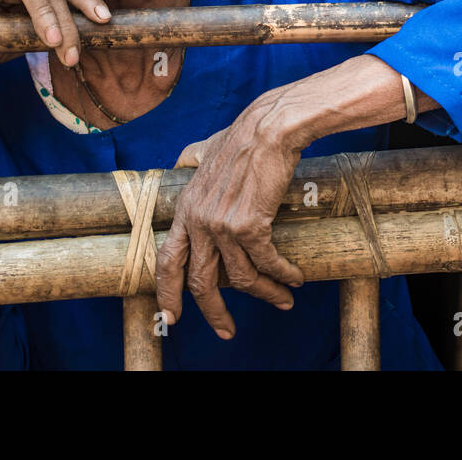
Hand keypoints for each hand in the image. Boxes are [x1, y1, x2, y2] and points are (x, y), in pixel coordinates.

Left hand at [156, 91, 307, 338]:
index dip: (167, 291)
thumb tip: (185, 159)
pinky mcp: (250, 225)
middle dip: (215, 313)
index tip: (171, 316)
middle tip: (227, 331)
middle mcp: (199, 221)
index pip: (168, 260)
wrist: (268, 129)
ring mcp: (222, 225)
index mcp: (185, 208)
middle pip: (200, 282)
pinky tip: (293, 279)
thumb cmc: (242, 136)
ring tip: (282, 300)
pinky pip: (266, 263)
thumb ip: (192, 157)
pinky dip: (282, 276)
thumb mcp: (204, 147)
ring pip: (241, 278)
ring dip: (265, 294)